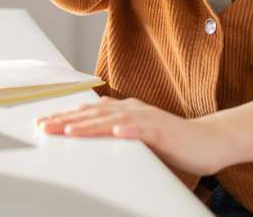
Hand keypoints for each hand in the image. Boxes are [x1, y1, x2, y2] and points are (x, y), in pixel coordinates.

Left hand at [35, 97, 233, 176]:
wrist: (209, 141)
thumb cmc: (174, 141)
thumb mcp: (139, 135)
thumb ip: (119, 129)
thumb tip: (94, 131)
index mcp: (129, 111)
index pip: (92, 111)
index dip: (66, 115)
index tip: (43, 122)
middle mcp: (136, 111)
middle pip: (97, 113)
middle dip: (68, 119)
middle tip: (43, 125)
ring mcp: (150, 120)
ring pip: (115, 120)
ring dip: (91, 125)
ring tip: (69, 129)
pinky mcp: (165, 132)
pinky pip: (145, 131)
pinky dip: (130, 130)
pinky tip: (117, 132)